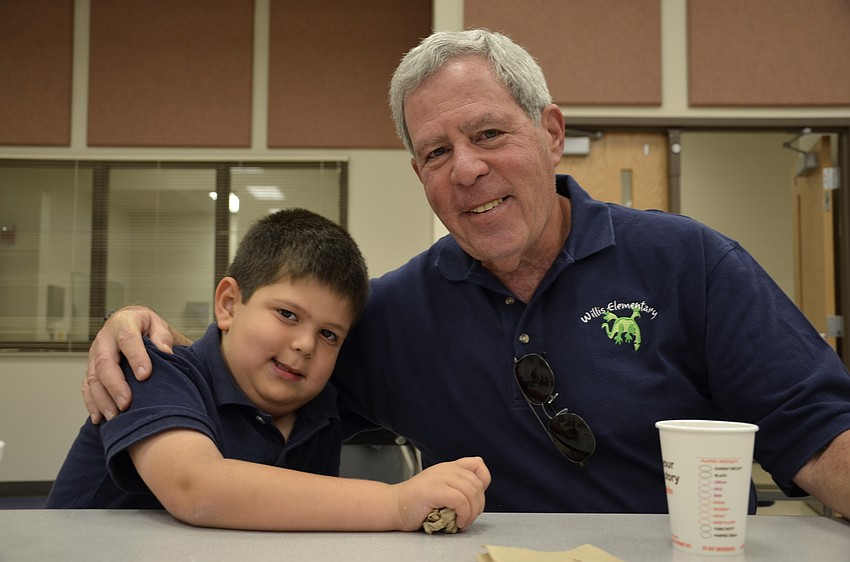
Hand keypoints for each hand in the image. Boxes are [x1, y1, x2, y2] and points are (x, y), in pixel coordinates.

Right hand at [82, 305, 189, 422]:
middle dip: (115, 385)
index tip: (145, 375)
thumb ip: (162, 336)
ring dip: (102, 399)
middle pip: (105, 362)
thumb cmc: (147, 327)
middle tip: (126, 404)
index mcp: (123, 323)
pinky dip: (92, 403)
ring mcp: (94, 355)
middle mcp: (105, 339)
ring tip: (115, 416)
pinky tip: (100, 419)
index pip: (127, 339)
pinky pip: (87, 387)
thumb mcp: (158, 324)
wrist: (129, 322)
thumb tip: (166, 352)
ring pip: (93, 378)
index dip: (135, 357)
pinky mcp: (91, 368)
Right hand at [391, 456, 489, 531]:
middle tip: (468, 518)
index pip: (477, 464)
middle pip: (477, 483)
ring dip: (472, 512)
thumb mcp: (440, 489)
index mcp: (448, 468)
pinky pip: (460, 500)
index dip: (484, 481)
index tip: (476, 499)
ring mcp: (439, 477)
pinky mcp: (434, 490)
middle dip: (478, 505)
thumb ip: (456, 488)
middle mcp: (446, 469)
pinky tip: (457, 522)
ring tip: (463, 522)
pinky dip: (463, 514)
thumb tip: (476, 499)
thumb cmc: (416, 503)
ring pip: (471, 491)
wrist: (394, 507)